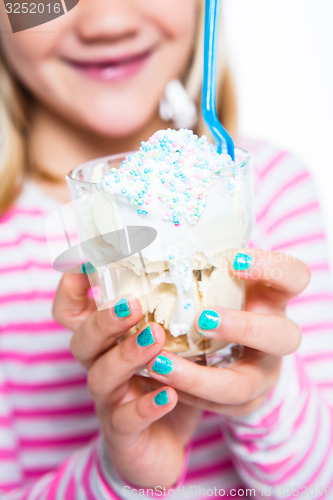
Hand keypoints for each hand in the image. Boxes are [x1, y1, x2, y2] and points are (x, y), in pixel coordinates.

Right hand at [52, 274, 200, 487]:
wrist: (163, 445)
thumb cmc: (164, 382)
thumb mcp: (166, 343)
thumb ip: (170, 312)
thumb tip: (194, 267)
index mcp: (105, 342)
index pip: (71, 312)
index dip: (72, 288)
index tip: (88, 264)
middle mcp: (99, 366)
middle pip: (82, 340)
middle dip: (105, 320)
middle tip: (134, 305)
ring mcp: (109, 400)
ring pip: (101, 376)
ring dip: (127, 355)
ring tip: (156, 338)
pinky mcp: (123, 432)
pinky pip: (126, 419)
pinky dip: (146, 406)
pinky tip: (170, 395)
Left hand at [144, 249, 309, 416]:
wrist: (236, 354)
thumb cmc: (221, 304)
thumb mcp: (219, 283)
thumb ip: (200, 266)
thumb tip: (147, 234)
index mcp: (273, 299)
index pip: (294, 277)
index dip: (272, 268)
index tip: (233, 259)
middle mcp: (275, 336)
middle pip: (284, 336)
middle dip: (243, 327)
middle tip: (202, 319)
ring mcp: (263, 373)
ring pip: (245, 385)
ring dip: (200, 377)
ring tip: (157, 363)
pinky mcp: (245, 403)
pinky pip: (219, 407)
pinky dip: (186, 394)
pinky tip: (155, 380)